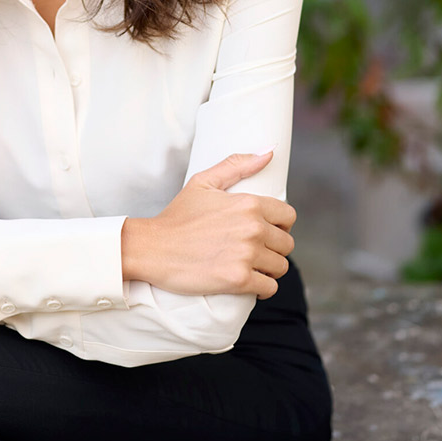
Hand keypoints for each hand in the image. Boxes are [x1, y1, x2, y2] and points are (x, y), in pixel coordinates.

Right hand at [121, 151, 295, 299]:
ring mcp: (246, 255)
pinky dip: (263, 288)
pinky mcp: (238, 280)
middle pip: (286, 243)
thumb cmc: (177, 216)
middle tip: (255, 251)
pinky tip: (250, 282)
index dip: (280, 224)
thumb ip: (237, 165)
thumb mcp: (203, 182)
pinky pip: (269, 287)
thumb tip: (269, 152)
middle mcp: (252, 228)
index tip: (267, 231)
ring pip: (280, 267)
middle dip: (273, 248)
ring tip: (252, 267)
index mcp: (248, 203)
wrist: (153, 248)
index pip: (288, 216)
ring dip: (269, 269)